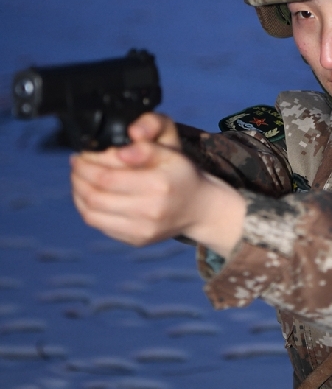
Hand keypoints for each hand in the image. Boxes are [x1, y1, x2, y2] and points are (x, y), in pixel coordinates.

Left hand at [70, 113, 245, 256]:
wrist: (199, 207)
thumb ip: (145, 147)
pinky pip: (101, 226)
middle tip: (75, 166)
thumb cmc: (181, 174)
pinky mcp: (137, 240)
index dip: (86, 166)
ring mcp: (142, 230)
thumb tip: (119, 151)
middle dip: (78, 179)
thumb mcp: (170, 151)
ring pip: (92, 215)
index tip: (78, 156)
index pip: (106, 178)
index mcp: (157, 185)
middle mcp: (149, 211)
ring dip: (78, 195)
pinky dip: (88, 210)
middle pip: (95, 197)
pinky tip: (88, 196)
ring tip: (78, 180)